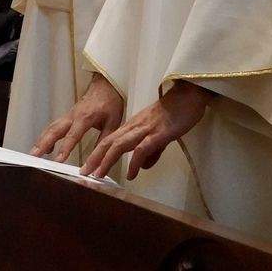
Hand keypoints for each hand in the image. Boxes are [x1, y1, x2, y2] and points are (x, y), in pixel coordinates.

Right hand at [32, 74, 123, 161]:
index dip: (64, 148)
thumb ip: (104, 142)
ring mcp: (68, 115)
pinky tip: (45, 147)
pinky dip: (46, 136)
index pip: (72, 135)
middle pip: (54, 130)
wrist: (106, 85)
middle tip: (34, 156)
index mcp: (85, 117)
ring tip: (33, 154)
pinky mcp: (67, 116)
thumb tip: (100, 160)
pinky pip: (54, 126)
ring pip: (51, 128)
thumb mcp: (113, 123)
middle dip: (43, 143)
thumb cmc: (110, 102)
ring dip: (41, 140)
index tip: (58, 160)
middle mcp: (73, 115)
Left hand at [81, 81, 213, 179]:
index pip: (109, 140)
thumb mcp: (159, 135)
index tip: (88, 167)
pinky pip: (142, 149)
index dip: (97, 153)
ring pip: (120, 145)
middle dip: (94, 158)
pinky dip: (134, 162)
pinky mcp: (158, 133)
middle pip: (109, 142)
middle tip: (83, 173)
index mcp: (133, 126)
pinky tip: (130, 175)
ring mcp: (145, 129)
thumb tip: (143, 167)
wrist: (188, 96)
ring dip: (107, 160)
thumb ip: (151, 151)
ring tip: (98, 175)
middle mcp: (134, 126)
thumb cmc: (174, 113)